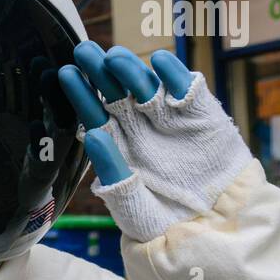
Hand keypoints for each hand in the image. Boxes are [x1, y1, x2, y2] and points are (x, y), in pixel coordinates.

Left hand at [57, 46, 249, 241]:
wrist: (214, 227)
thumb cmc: (165, 222)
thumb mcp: (132, 204)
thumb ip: (113, 170)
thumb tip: (93, 136)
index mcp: (118, 145)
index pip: (94, 114)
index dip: (81, 95)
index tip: (65, 73)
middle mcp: (140, 127)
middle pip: (115, 93)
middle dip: (100, 72)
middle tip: (85, 51)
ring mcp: (168, 118)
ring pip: (146, 87)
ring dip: (131, 71)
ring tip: (115, 58)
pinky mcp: (200, 115)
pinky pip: (186, 89)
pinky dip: (175, 75)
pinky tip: (160, 62)